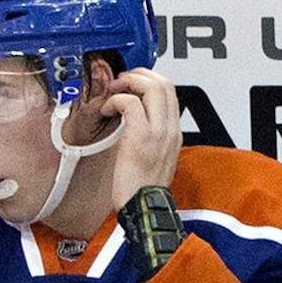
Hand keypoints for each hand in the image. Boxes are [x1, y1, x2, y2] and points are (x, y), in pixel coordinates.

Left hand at [103, 67, 181, 209]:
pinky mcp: (141, 136)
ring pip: (151, 86)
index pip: (170, 90)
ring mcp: (158, 131)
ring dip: (128, 83)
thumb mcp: (156, 156)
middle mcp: (170, 128)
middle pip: (164, 82)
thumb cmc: (143, 187)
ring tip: (114, 93)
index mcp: (174, 132)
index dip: (149, 79)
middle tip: (121, 82)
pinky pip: (130, 103)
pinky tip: (107, 110)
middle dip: (139, 75)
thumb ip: (152, 134)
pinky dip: (115, 100)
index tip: (132, 83)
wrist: (143, 207)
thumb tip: (137, 116)